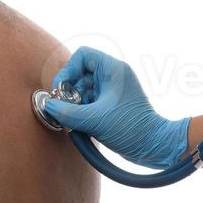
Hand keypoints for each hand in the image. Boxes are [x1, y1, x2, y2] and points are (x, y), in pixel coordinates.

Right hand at [43, 47, 190, 169]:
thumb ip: (67, 112)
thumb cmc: (131, 128)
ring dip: (74, 104)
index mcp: (113, 69)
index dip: (68, 70)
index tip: (61, 90)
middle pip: (80, 74)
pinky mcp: (110, 105)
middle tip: (65, 108)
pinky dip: (81, 112)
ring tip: (74, 119)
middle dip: (69, 91)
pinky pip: (89, 102)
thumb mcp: (94, 120)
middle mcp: (112, 76)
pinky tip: (81, 125)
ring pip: (82, 89)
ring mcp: (112, 91)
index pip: (82, 56)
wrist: (154, 146)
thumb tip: (48, 106)